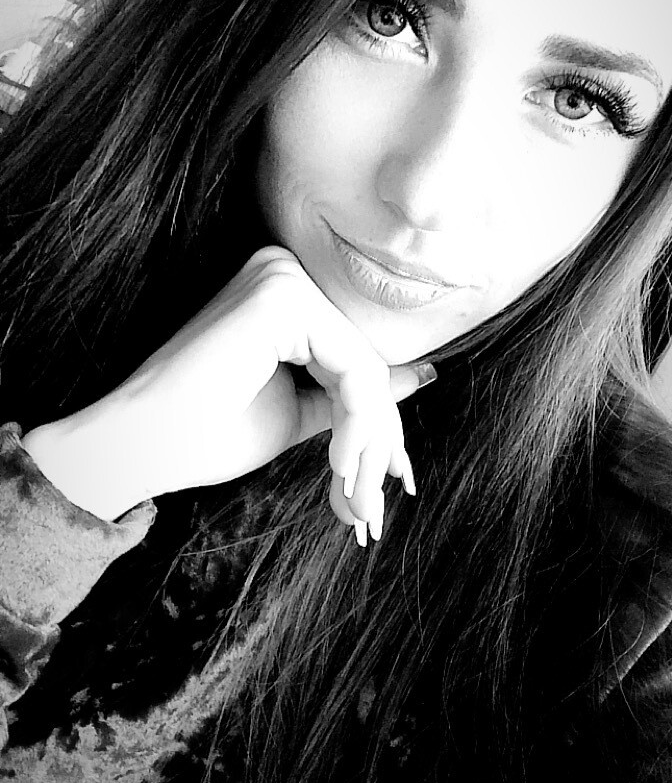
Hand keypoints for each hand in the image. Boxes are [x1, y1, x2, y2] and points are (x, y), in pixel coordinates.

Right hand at [22, 247, 432, 538]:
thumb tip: (421, 376)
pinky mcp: (281, 298)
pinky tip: (335, 470)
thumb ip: (352, 395)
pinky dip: (355, 427)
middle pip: (365, 365)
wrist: (140, 446)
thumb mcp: (297, 412)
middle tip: (372, 511)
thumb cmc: (203, 434)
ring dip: (368, 446)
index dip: (378, 429)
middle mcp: (284, 271)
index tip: (388, 486)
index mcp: (284, 294)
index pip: (355, 360)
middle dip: (378, 444)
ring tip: (355, 504)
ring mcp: (282, 279)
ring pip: (365, 373)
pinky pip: (351, 370)